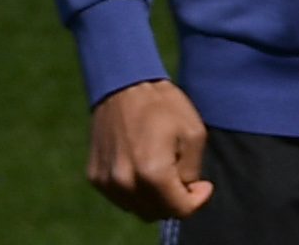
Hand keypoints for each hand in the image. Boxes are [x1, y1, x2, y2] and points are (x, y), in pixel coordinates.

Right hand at [87, 78, 211, 220]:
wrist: (124, 86)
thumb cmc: (163, 105)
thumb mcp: (194, 132)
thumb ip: (193, 170)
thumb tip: (187, 190)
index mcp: (152, 173)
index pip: (178, 209)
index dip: (196, 200)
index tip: (203, 184)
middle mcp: (125, 183)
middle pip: (157, 213)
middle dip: (176, 201)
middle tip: (185, 177)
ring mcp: (106, 182)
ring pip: (137, 208)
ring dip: (154, 198)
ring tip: (164, 169)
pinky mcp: (94, 176)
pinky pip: (120, 197)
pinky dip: (135, 190)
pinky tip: (143, 166)